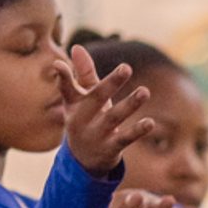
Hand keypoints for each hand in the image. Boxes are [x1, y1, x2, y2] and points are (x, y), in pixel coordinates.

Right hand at [55, 45, 154, 175]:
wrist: (83, 161)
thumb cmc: (86, 119)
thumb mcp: (83, 98)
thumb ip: (83, 73)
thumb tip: (77, 47)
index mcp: (74, 105)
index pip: (66, 89)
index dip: (62, 77)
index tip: (58, 64)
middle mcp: (82, 119)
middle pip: (96, 99)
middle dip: (110, 84)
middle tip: (126, 67)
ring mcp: (96, 135)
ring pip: (113, 118)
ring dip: (129, 105)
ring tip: (145, 91)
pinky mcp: (110, 148)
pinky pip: (125, 138)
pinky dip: (137, 130)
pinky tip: (150, 122)